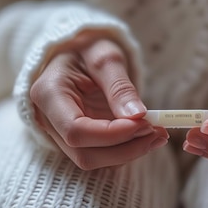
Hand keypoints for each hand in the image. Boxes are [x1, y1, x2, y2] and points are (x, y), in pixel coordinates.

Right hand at [30, 33, 167, 169]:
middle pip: (84, 153)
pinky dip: (126, 151)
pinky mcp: (77, 140)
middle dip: (125, 148)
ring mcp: (60, 134)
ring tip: (158, 134)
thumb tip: (138, 116)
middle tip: (158, 132)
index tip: (144, 124)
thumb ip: (120, 87)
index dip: (112, 134)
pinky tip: (147, 136)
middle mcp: (48, 120)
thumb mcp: (105, 57)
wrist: (77, 50)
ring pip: (93, 160)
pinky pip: (100, 156)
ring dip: (129, 153)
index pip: (76, 130)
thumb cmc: (88, 48)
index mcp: (48, 94)